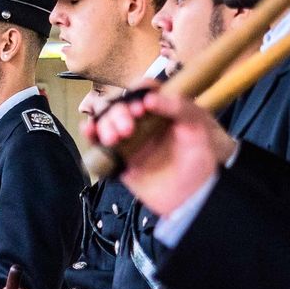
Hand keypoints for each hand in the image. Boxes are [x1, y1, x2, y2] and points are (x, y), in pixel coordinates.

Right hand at [87, 87, 236, 217]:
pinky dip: (90, 134)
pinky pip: (99, 144)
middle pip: (121, 106)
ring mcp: (130, 141)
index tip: (141, 107)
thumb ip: (180, 107)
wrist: (193, 197)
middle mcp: (144, 122)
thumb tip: (149, 99)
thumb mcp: (197, 128)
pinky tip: (88, 130)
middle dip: (119, 112)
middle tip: (128, 128)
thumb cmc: (201, 161)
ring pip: (107, 122)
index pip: (144, 91)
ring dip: (104, 124)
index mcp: (163, 111)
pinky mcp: (120, 160)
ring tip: (114, 138)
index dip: (137, 94)